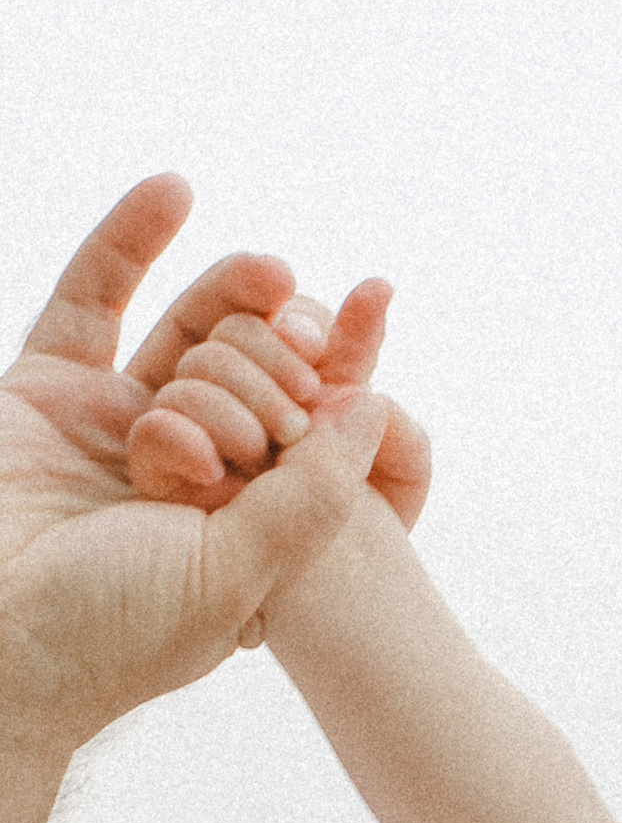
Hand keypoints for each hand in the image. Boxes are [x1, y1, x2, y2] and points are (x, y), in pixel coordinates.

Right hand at [0, 175, 389, 768]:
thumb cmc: (112, 632)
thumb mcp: (242, 574)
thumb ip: (314, 495)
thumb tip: (373, 404)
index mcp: (243, 526)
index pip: (307, 436)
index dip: (337, 390)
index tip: (366, 350)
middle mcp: (185, 474)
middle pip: (254, 379)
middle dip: (272, 371)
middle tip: (270, 409)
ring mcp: (115, 428)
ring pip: (188, 335)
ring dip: (235, 299)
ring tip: (276, 276)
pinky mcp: (47, 391)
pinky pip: (94, 299)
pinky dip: (131, 240)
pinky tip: (175, 190)